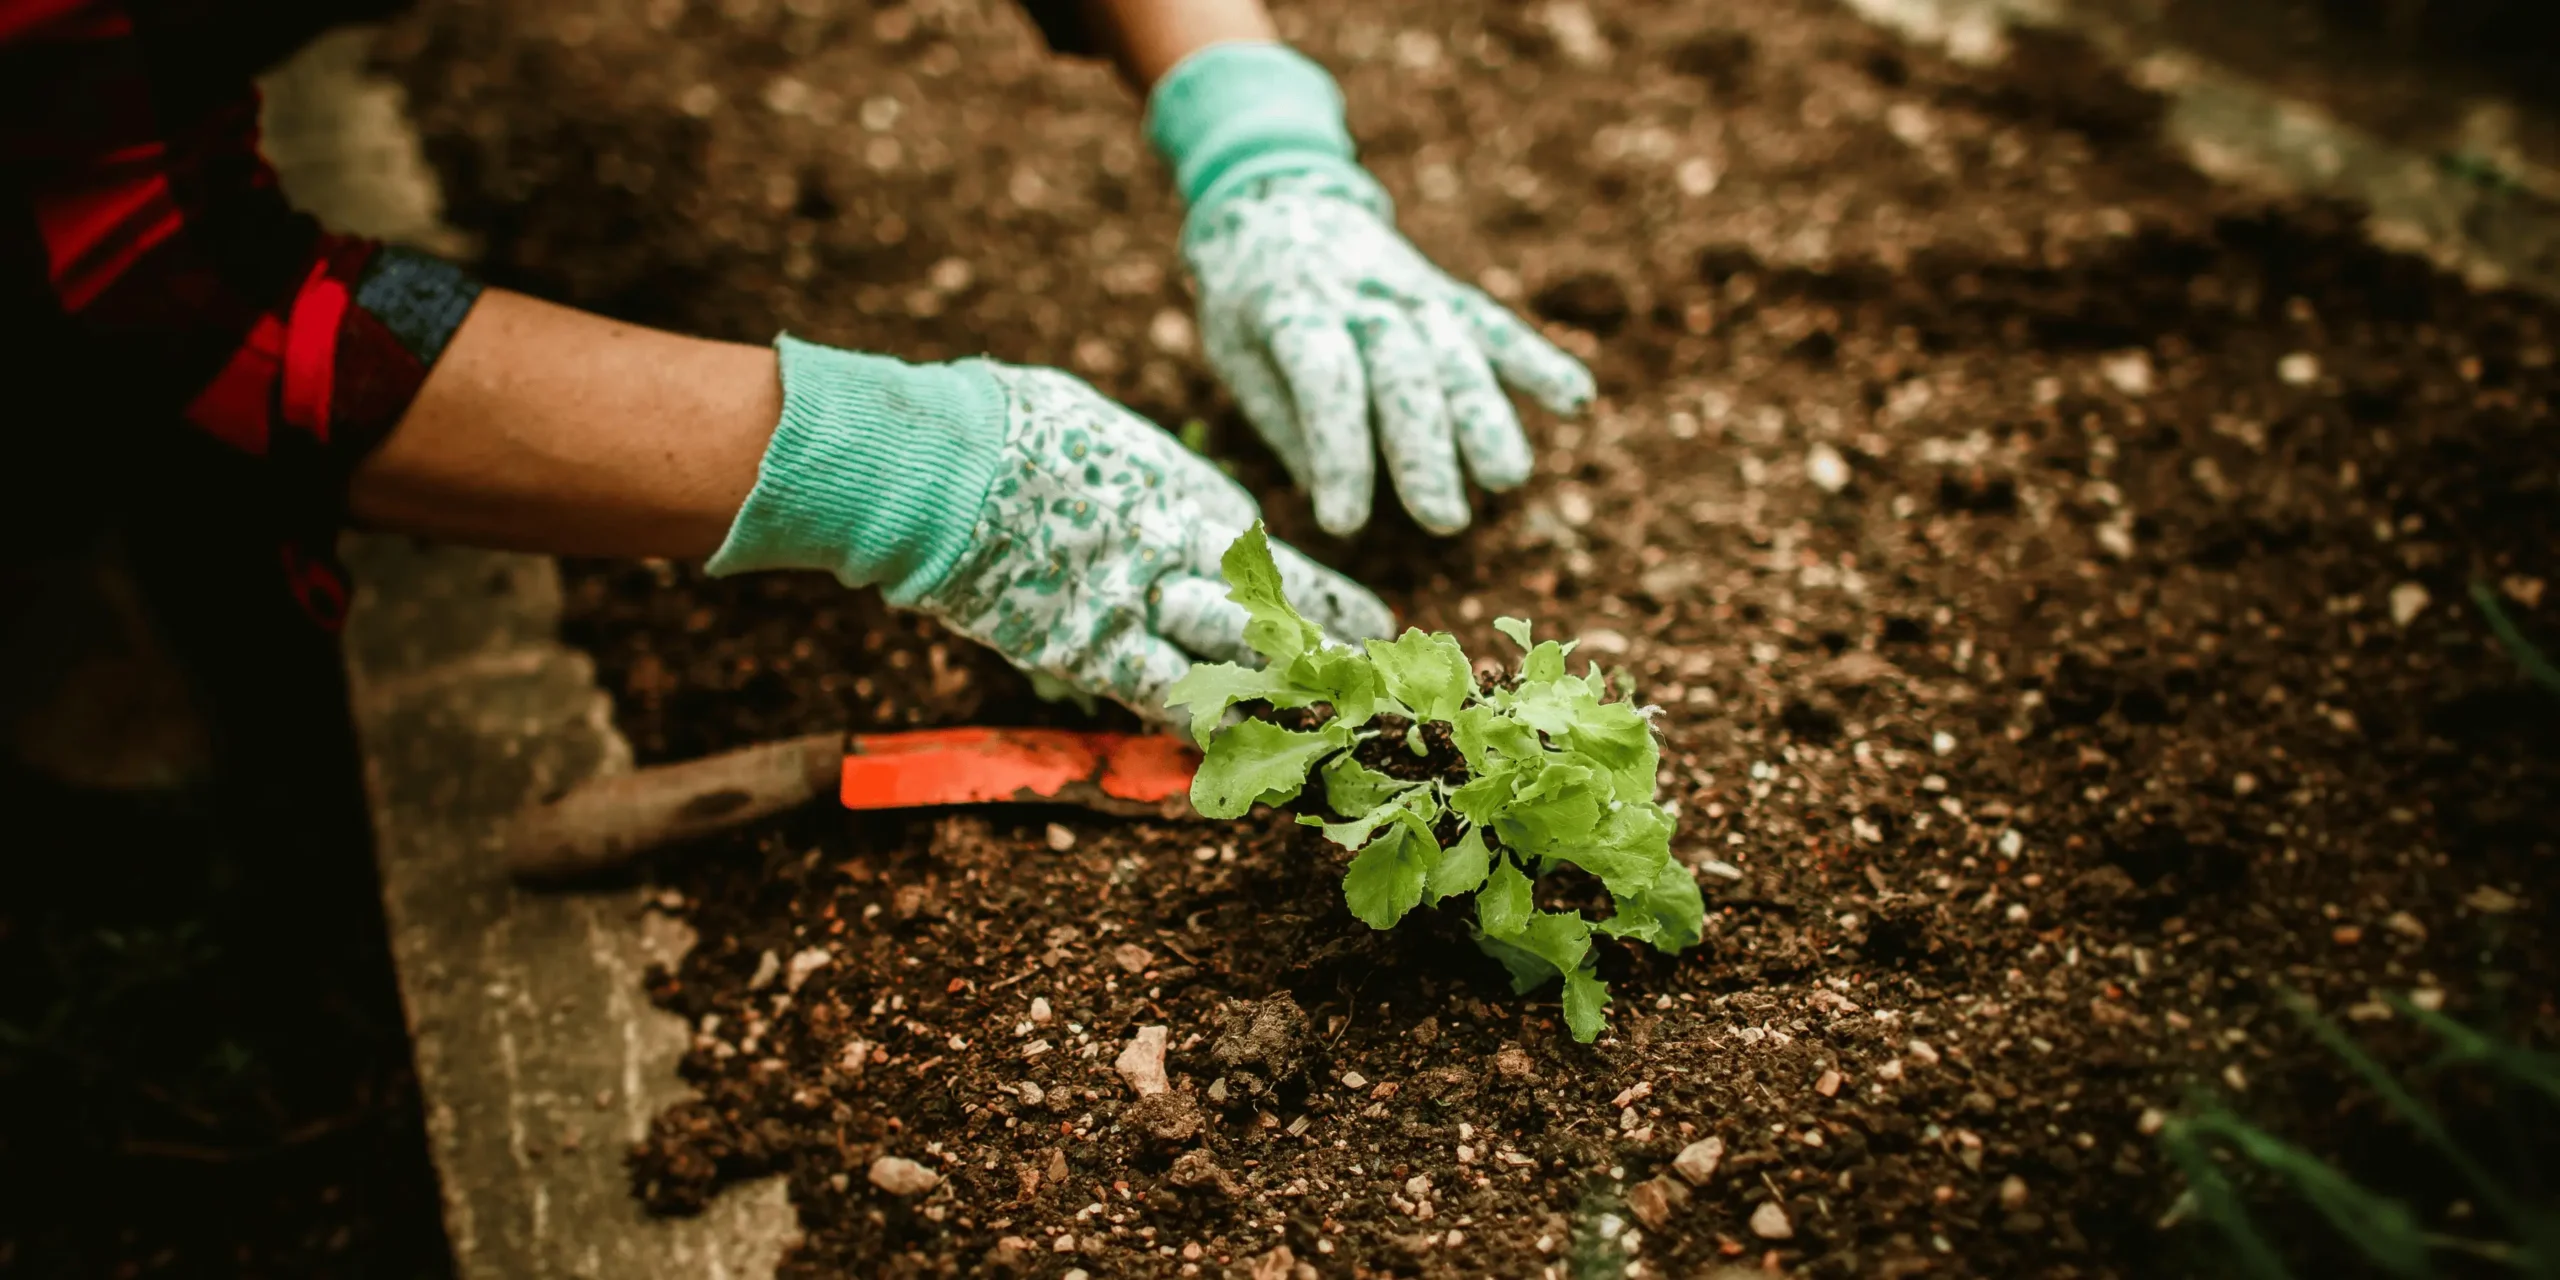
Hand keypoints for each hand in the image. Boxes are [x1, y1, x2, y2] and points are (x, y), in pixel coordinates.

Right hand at [707, 335, 1392, 722]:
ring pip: (1237, 663)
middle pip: (1274, 613)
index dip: (1318, 595)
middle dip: (1326, 652)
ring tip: (1327, 730)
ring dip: (1280, 699)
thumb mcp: (1093, 429)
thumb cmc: (1004, 423)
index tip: (1364, 620)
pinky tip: (1231, 758)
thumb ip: (1130, 471)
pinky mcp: (1092, 649)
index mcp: (1187, 490)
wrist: (943, 461)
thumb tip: (1133, 477)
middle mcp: (1184, 550)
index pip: (1268, 557)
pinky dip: (1197, 729)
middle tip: (1371, 685)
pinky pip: (1163, 699)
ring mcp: (1143, 604)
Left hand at [1185, 171, 1593, 536]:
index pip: (1325, 382)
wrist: (1278, 202)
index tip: (1343, 523)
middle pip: (1403, 373)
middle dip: (1426, 448)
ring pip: (1456, 354)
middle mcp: (1361, 297)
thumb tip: (1331, 493)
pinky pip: (1495, 328)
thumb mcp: (1234, 353)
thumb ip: (1284, 419)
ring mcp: (1411, 292)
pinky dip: (1537, 360)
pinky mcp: (1446, 295)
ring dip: (1485, 417)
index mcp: (1292, 310)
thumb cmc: (1248, 302)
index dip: (1338, 453)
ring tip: (1506, 478)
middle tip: (1442, 520)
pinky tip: (1576, 399)